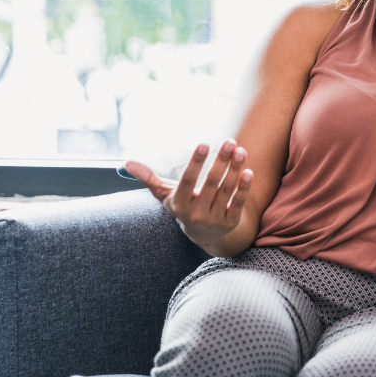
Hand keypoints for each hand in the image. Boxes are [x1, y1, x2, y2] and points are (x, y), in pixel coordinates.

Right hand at [124, 139, 253, 248]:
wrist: (204, 235)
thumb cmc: (183, 205)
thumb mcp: (166, 195)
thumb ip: (149, 179)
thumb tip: (127, 163)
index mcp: (179, 204)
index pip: (188, 181)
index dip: (195, 163)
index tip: (204, 143)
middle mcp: (196, 214)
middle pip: (211, 184)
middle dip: (221, 161)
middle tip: (229, 141)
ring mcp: (214, 219)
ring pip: (226, 191)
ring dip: (234, 169)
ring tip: (240, 150)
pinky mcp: (230, 222)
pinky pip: (238, 203)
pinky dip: (243, 188)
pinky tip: (248, 171)